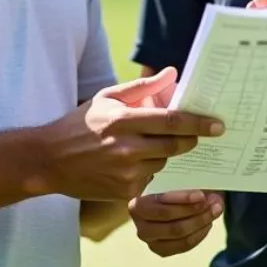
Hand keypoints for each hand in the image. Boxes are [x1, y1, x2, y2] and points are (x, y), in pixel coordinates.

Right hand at [39, 69, 222, 200]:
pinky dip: (150, 169)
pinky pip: (151, 179)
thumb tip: (172, 73)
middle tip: (196, 134)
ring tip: (149, 145)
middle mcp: (127, 148)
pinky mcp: (125, 192)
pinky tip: (134, 162)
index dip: (199, 123)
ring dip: (166, 154)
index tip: (218, 125)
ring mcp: (127, 173)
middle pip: (176, 145)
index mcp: (124, 120)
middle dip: (190, 140)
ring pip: (165, 163)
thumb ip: (142, 87)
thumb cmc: (79, 124)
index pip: (173, 122)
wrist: (48, 160)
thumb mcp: (107, 97)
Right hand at [128, 190, 223, 256]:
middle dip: (195, 212)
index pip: (161, 205)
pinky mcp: (161, 249)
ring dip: (201, 221)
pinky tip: (208, 222)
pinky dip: (200, 233)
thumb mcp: (175, 179)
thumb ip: (187, 181)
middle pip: (171, 223)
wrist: (169, 198)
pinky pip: (184, 244)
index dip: (183, 200)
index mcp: (137, 203)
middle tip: (214, 202)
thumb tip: (207, 190)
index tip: (202, 195)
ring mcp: (150, 239)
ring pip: (180, 234)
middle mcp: (140, 224)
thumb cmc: (171, 185)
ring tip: (216, 209)